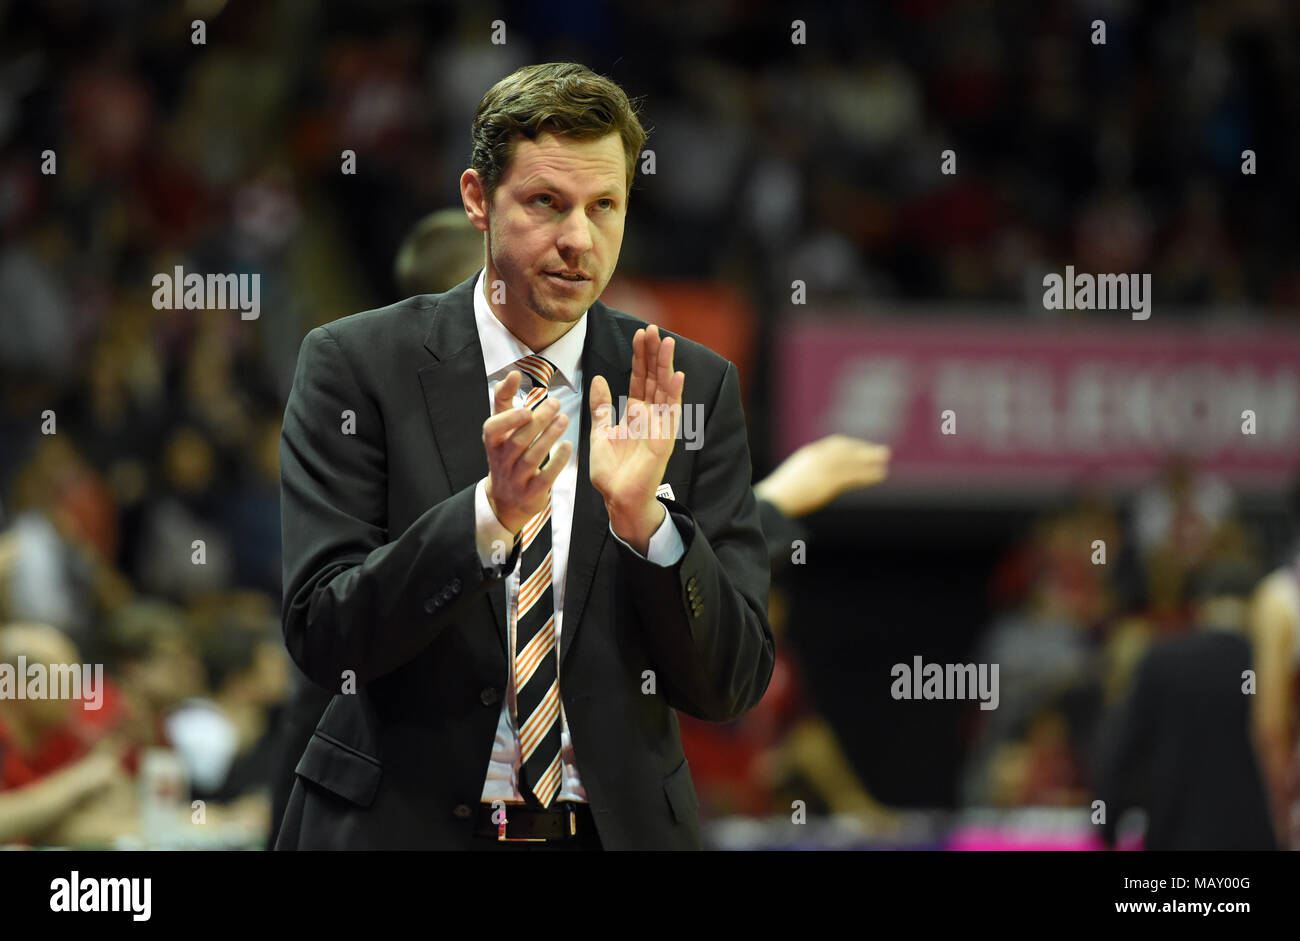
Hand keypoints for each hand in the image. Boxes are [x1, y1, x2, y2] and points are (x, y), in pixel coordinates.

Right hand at [483, 370, 572, 533]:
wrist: (506, 500)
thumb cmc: (507, 454)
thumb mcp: (501, 429)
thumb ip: (505, 401)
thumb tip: (513, 373)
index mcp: (493, 443)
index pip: (492, 429)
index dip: (508, 417)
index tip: (525, 404)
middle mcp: (501, 461)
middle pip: (517, 441)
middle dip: (537, 422)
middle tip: (555, 403)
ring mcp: (514, 479)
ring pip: (530, 458)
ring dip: (548, 438)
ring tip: (563, 420)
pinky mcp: (530, 494)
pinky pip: (544, 478)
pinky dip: (556, 462)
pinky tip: (568, 446)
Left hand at [590, 325, 684, 552]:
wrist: (618, 498)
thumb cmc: (611, 470)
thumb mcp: (600, 430)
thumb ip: (601, 406)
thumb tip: (598, 379)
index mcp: (636, 412)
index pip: (639, 378)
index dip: (640, 356)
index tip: (640, 334)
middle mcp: (651, 415)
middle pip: (653, 378)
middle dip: (653, 353)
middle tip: (653, 328)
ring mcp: (660, 425)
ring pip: (664, 389)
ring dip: (666, 365)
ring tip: (667, 342)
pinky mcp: (665, 438)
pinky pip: (671, 412)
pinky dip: (675, 393)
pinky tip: (677, 374)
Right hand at [754, 434, 890, 518]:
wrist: (774, 501)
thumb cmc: (779, 496)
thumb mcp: (793, 480)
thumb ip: (807, 476)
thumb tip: (814, 485)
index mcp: (808, 455)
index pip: (833, 445)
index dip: (850, 445)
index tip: (861, 448)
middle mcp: (818, 457)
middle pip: (846, 449)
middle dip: (864, 449)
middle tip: (882, 451)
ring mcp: (824, 468)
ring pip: (852, 461)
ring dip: (870, 459)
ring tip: (885, 459)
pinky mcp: (829, 481)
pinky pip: (854, 475)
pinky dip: (868, 474)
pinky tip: (880, 475)